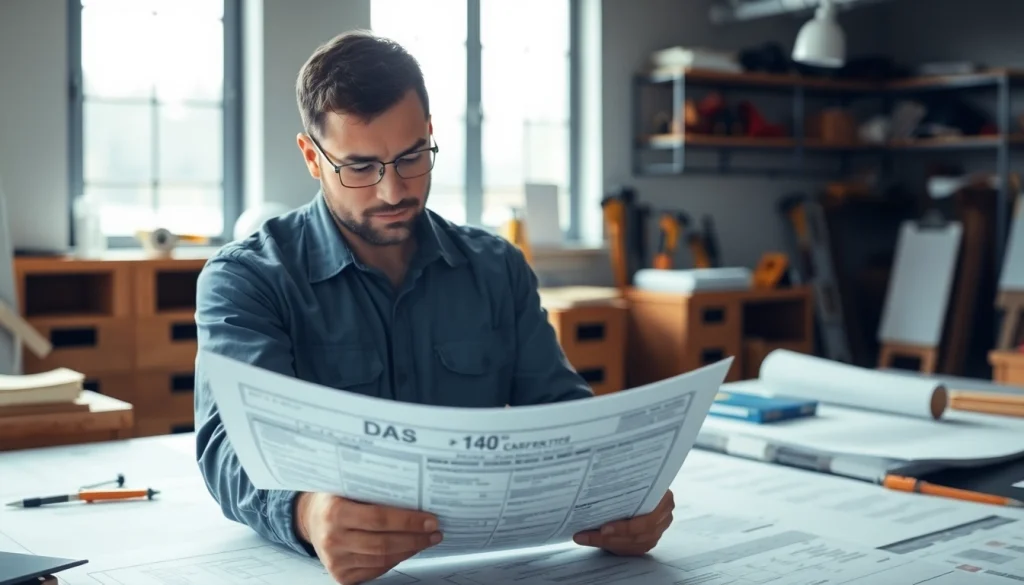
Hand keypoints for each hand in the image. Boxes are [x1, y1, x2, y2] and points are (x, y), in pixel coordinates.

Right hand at [296, 492, 442, 583]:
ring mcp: (336, 561)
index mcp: (334, 512)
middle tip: (435, 531)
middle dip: (415, 538)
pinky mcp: (341, 576)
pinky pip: (376, 569)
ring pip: (383, 559)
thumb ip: (374, 489)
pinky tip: (408, 549)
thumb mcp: (347, 486)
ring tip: (426, 539)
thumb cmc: (335, 498)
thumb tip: (417, 493)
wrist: (310, 519)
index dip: (408, 521)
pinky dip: (396, 560)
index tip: (430, 520)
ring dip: (409, 550)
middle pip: (383, 543)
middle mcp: (332, 538)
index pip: (379, 518)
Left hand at [572, 489, 673, 555]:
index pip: (646, 520)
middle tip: (586, 535)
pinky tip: (593, 540)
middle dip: (609, 537)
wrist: (644, 488)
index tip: (603, 529)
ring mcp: (657, 533)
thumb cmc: (637, 480)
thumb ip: (625, 482)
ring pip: (630, 544)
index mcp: (665, 500)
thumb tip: (600, 482)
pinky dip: (609, 546)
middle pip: (636, 535)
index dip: (625, 527)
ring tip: (584, 537)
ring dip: (605, 542)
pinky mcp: (647, 542)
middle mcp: (664, 518)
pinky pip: (628, 549)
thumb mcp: (634, 477)